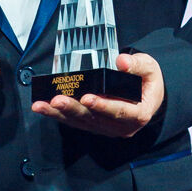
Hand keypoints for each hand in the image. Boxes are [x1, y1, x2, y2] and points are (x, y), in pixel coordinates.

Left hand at [31, 51, 164, 137]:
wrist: (147, 97)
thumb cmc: (147, 82)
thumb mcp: (150, 68)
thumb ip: (137, 65)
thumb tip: (121, 61)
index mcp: (139, 114)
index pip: (120, 112)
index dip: (103, 106)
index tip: (87, 98)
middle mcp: (122, 127)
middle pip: (94, 119)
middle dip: (73, 109)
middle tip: (57, 100)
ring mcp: (107, 129)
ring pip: (81, 122)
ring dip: (60, 114)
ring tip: (41, 105)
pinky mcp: (95, 126)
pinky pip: (75, 122)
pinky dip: (58, 115)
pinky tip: (43, 108)